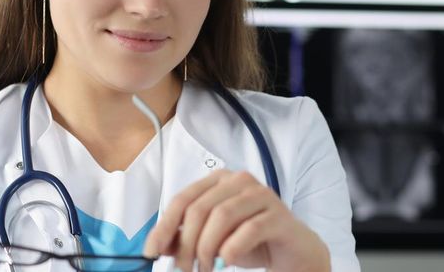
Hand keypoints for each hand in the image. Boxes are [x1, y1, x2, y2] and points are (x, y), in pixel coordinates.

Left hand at [143, 170, 329, 271]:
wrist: (292, 252)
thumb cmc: (250, 242)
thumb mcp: (211, 241)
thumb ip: (185, 239)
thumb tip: (158, 246)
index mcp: (219, 181)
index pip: (182, 199)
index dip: (164, 227)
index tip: (151, 252)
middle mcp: (239, 181)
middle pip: (199, 209)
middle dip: (186, 244)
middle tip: (184, 269)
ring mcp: (261, 195)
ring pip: (222, 216)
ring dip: (207, 248)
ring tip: (206, 269)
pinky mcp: (279, 214)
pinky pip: (249, 229)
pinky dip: (232, 248)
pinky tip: (227, 261)